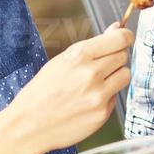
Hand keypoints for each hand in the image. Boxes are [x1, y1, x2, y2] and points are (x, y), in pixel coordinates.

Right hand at [3, 24, 133, 153]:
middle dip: (116, 57)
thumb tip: (117, 28)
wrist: (28, 125)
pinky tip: (89, 100)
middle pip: (123, 56)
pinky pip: (116, 96)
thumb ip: (93, 46)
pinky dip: (107, 96)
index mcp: (78, 56)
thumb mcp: (62, 61)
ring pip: (125, 75)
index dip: (125, 37)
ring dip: (116, 76)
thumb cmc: (42, 91)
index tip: (124, 39)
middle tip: (101, 65)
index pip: (120, 38)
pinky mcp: (102, 114)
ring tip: (97, 82)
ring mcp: (98, 95)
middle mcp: (91, 74)